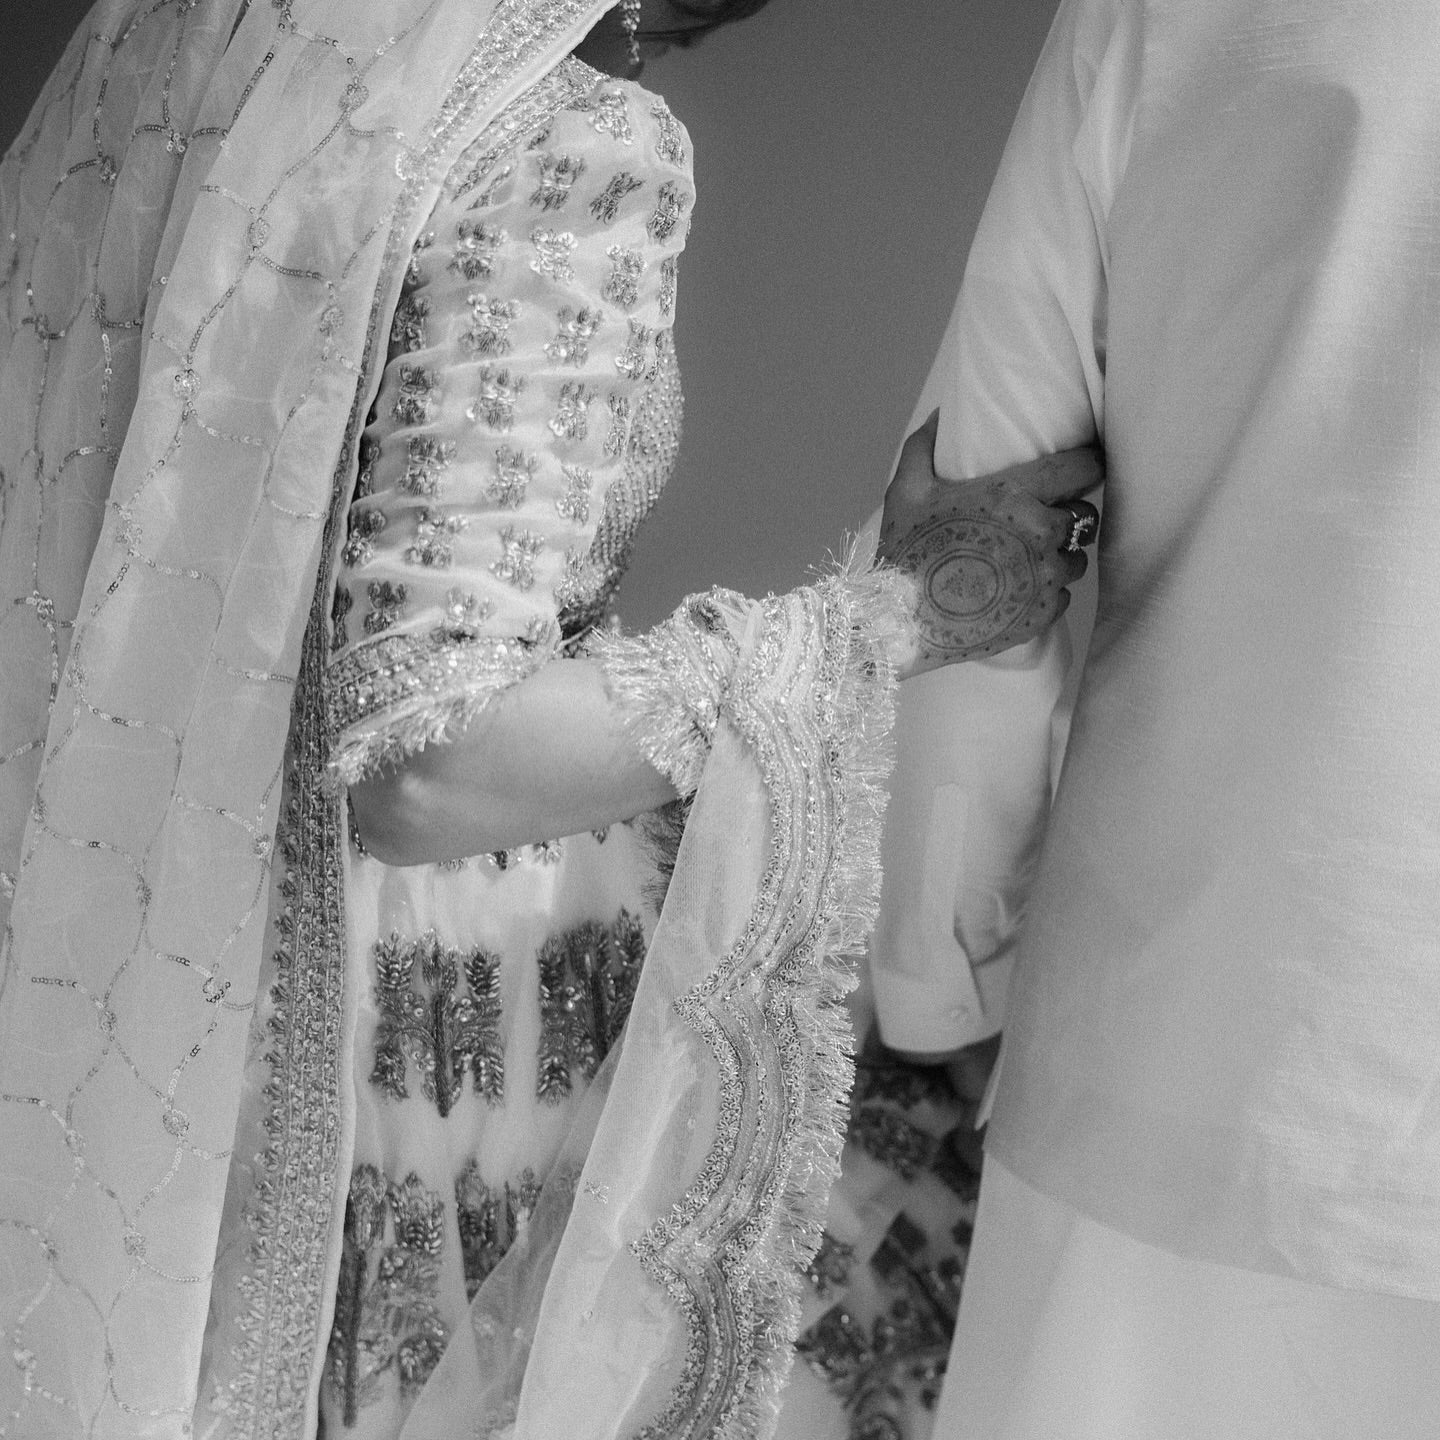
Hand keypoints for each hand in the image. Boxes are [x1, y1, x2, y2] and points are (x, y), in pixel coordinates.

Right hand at [879, 412, 1104, 675]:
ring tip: (1027, 559)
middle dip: (1066, 516)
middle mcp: (1040, 534)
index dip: (1087, 465)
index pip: (1084, 468)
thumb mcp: (905, 491)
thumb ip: (924, 446)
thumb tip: (940, 415)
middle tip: (1038, 521)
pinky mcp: (1043, 613)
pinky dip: (1045, 592)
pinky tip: (1016, 590)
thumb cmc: (905, 553)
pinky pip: (1062, 595)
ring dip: (1058, 556)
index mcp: (1014, 496)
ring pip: (1076, 558)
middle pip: (1085, 517)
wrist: (902, 624)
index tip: (1079, 468)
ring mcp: (1045, 577)